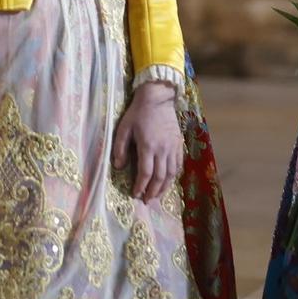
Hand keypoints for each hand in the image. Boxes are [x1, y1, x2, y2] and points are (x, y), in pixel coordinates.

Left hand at [113, 82, 180, 203]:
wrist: (158, 98)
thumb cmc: (138, 112)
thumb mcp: (123, 128)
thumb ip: (120, 148)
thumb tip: (119, 167)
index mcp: (148, 146)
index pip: (145, 173)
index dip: (140, 186)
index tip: (135, 194)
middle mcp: (162, 150)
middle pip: (159, 177)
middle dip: (153, 191)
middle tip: (147, 201)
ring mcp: (173, 147)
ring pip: (171, 174)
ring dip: (164, 187)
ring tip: (157, 196)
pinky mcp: (179, 144)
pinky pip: (178, 165)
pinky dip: (174, 176)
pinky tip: (169, 181)